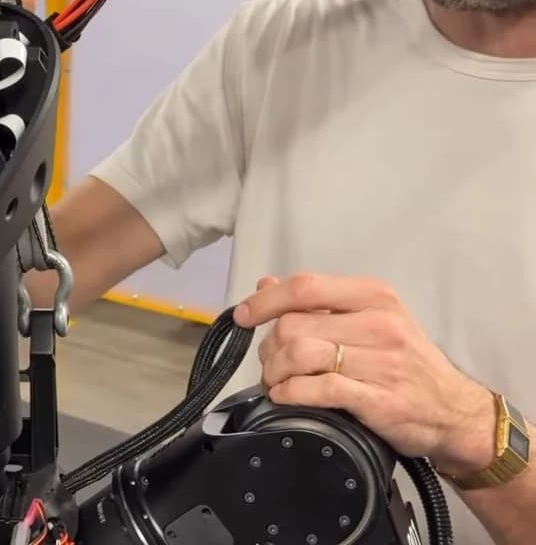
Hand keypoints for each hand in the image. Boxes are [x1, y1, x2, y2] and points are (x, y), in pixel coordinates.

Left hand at [235, 274, 496, 475]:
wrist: (455, 412)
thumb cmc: (405, 362)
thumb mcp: (370, 320)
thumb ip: (319, 303)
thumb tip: (266, 285)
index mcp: (375, 296)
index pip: (305, 287)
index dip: (265, 301)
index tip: (243, 316)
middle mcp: (380, 324)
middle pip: (294, 325)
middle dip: (269, 347)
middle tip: (270, 364)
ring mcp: (382, 363)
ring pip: (300, 355)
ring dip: (275, 372)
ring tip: (277, 381)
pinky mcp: (379, 400)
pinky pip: (318, 389)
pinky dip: (290, 393)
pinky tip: (286, 396)